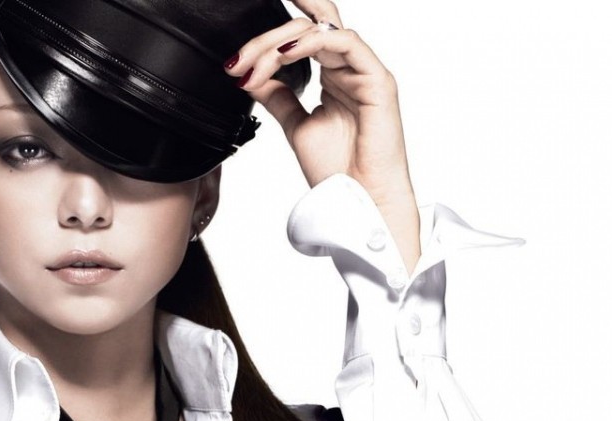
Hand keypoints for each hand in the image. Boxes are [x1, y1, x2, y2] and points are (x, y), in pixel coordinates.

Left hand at [225, 1, 423, 271]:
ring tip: (255, 63)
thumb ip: (277, 96)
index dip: (263, 46)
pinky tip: (284, 56)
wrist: (360, 201)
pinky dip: (312, 43)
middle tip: (239, 60)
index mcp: (333, 76)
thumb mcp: (295, 125)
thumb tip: (250, 74)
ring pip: (322, 29)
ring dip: (281, 41)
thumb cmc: (339, 171)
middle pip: (308, 28)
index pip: (299, 40)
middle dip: (267, 38)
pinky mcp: (378, 79)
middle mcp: (349, 68)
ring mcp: (365, 71)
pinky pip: (346, 42)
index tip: (233, 67)